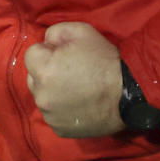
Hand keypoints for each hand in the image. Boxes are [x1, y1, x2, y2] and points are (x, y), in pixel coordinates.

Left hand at [24, 22, 123, 137]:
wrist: (127, 94)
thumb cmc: (104, 59)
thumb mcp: (80, 31)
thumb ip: (55, 33)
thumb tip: (46, 44)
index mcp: (44, 69)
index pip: (31, 54)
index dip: (48, 51)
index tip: (65, 55)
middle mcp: (41, 95)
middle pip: (34, 77)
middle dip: (46, 72)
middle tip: (70, 71)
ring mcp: (50, 115)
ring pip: (43, 97)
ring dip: (53, 91)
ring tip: (76, 89)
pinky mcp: (59, 129)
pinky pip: (52, 114)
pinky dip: (61, 108)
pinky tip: (78, 103)